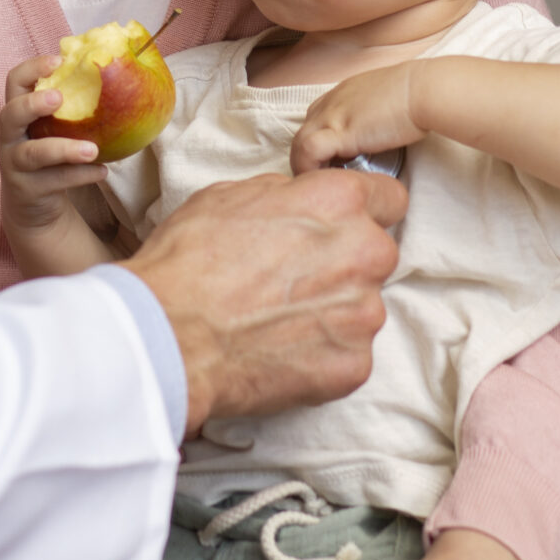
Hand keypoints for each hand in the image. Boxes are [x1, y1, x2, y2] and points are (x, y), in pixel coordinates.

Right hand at [0, 53, 108, 234]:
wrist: (32, 204)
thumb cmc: (51, 152)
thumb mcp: (54, 128)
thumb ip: (72, 106)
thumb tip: (117, 73)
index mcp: (18, 112)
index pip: (14, 82)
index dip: (32, 69)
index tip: (59, 61)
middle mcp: (9, 136)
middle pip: (9, 115)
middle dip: (32, 104)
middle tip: (59, 98)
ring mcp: (14, 164)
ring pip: (33, 154)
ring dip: (64, 149)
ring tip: (93, 150)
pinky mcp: (26, 190)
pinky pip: (53, 181)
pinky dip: (80, 175)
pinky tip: (102, 171)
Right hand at [126, 169, 404, 432]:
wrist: (169, 334)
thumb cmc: (189, 261)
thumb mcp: (231, 195)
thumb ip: (286, 194)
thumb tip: (299, 200)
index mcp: (338, 201)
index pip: (390, 197)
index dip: (365, 210)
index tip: (346, 225)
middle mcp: (364, 253)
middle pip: (376, 255)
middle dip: (346, 264)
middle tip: (294, 279)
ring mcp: (363, 314)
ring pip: (363, 307)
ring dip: (333, 312)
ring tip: (278, 319)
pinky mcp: (353, 365)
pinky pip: (349, 354)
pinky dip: (321, 355)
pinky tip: (280, 350)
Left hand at [289, 62, 426, 174]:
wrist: (424, 90)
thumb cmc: (418, 95)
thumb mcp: (388, 101)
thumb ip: (376, 115)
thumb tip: (382, 133)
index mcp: (343, 94)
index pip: (316, 119)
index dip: (319, 142)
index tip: (330, 163)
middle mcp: (332, 101)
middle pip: (303, 132)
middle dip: (306, 158)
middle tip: (321, 180)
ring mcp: (333, 115)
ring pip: (298, 142)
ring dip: (304, 166)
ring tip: (320, 186)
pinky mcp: (340, 131)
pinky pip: (308, 151)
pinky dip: (310, 168)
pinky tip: (327, 182)